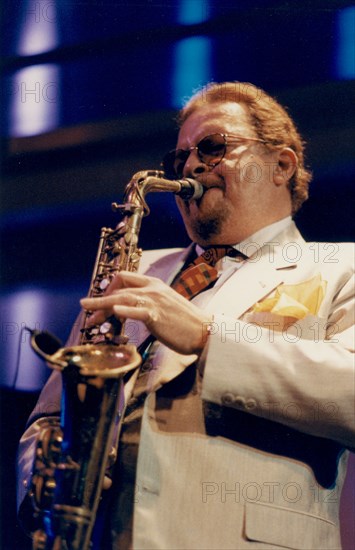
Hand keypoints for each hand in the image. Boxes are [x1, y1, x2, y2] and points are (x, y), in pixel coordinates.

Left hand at [80, 271, 211, 355]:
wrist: (203, 331)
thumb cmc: (184, 322)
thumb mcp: (163, 306)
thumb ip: (146, 304)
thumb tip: (128, 310)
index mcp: (154, 284)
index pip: (124, 278)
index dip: (108, 289)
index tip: (101, 303)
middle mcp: (152, 288)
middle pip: (118, 286)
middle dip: (100, 299)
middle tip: (89, 314)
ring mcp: (154, 301)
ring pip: (121, 298)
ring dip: (102, 307)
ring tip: (90, 318)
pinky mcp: (156, 315)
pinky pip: (137, 310)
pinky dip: (124, 311)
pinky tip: (114, 312)